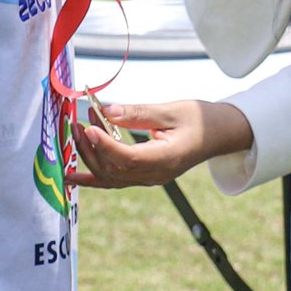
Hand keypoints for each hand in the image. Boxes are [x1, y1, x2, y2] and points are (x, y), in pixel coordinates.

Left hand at [67, 100, 252, 188]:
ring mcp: (149, 179)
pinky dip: (92, 176)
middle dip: (92, 147)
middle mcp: (156, 175)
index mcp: (167, 159)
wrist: (218, 134)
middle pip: (115, 170)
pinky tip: (72, 175)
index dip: (107, 145)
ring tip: (77, 132)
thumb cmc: (199, 118)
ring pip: (111, 177)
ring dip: (90, 156)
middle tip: (78, 123)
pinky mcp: (144, 176)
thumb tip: (107, 111)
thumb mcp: (172, 110)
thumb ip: (138, 113)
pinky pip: (114, 180)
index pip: (130, 159)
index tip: (89, 127)